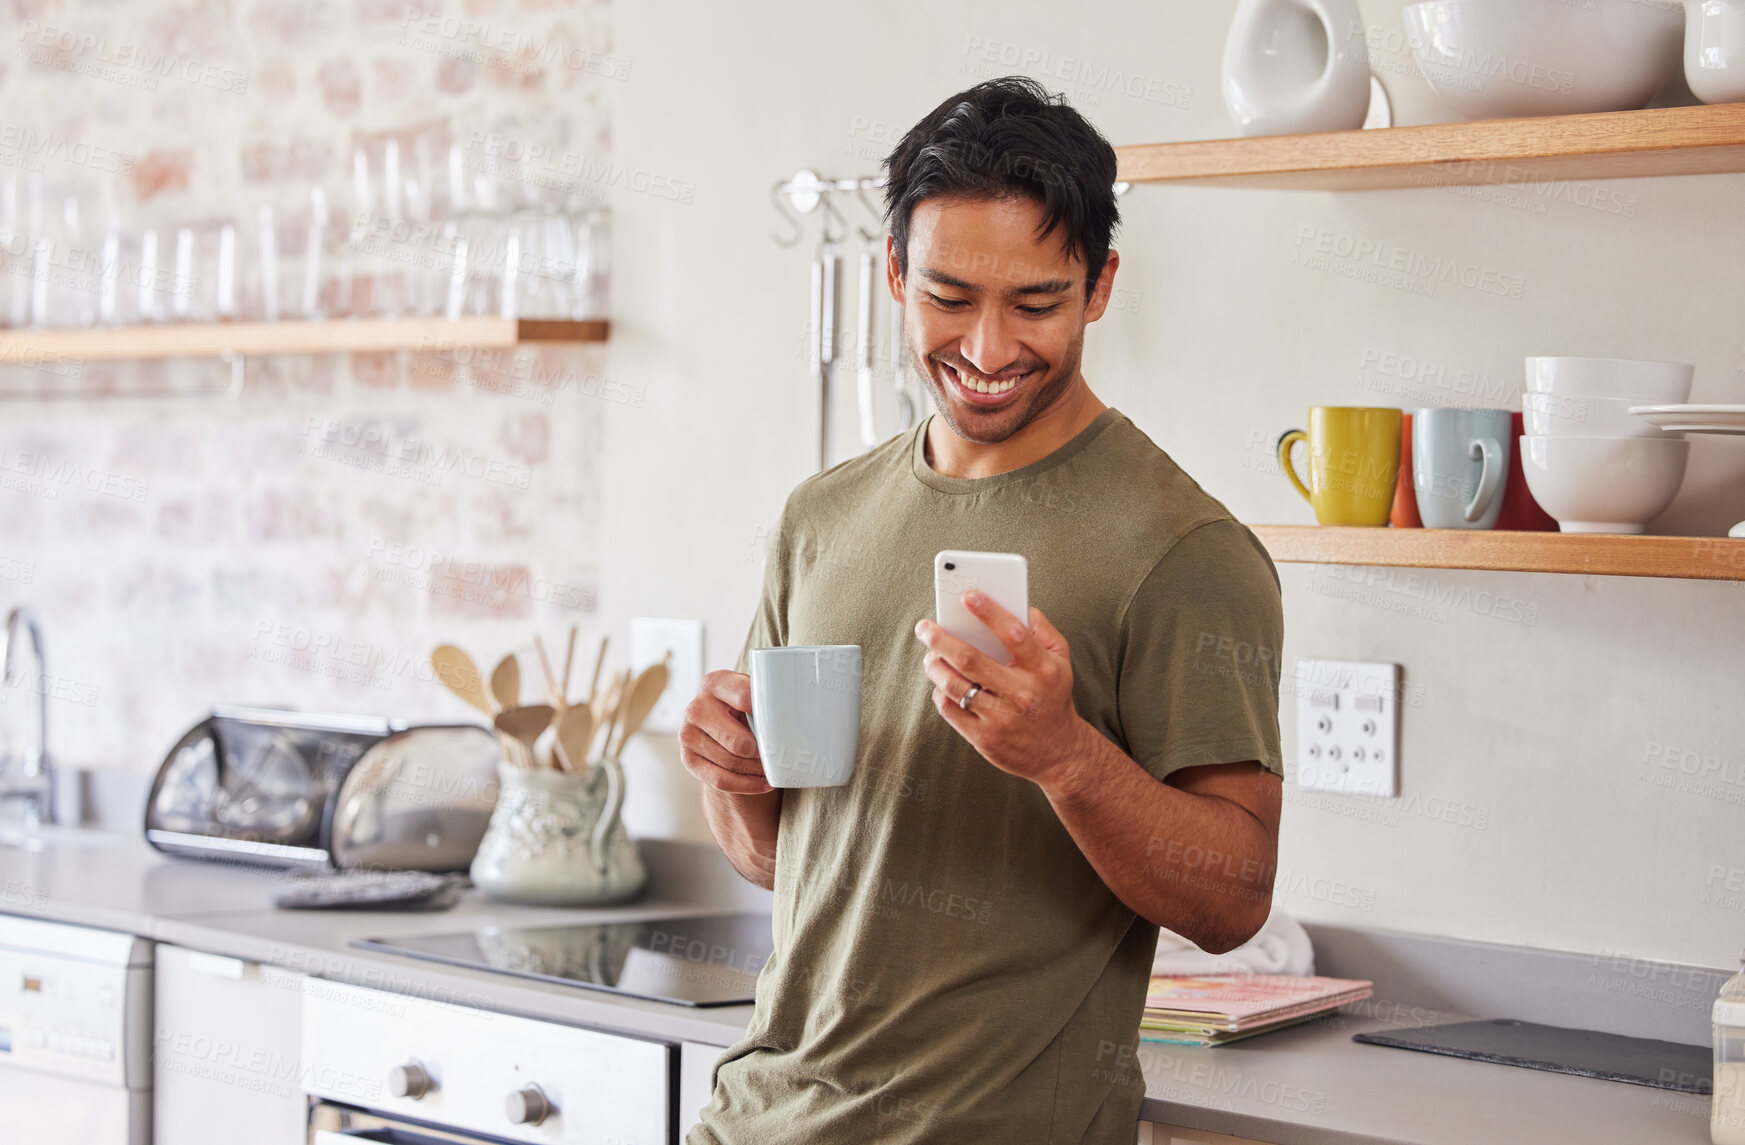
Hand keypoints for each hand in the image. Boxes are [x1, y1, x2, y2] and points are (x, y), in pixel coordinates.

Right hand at [678, 670, 773, 795]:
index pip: (744, 698)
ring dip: (757, 770)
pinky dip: (747, 784)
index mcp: (715, 684)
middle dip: (762, 753)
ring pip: (731, 762)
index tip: (784, 724)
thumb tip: (802, 708)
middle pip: (738, 741)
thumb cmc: (745, 710)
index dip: (766, 713)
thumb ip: (767, 698)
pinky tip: (764, 783)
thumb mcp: (753, 697)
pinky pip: (721, 780)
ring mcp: (688, 735)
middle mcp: (696, 708)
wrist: (722, 729)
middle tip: (779, 756)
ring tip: (773, 769)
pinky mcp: (688, 759)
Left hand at [914, 592, 1090, 790]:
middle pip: (971, 660)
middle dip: (941, 639)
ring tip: (931, 655)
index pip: (1014, 635)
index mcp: (1043, 670)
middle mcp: (1022, 694)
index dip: (989, 612)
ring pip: (954, 686)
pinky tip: (942, 682)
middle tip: (925, 627)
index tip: (967, 595)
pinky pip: (950, 710)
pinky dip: (940, 692)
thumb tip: (1019, 605)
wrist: (1059, 752)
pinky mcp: (984, 738)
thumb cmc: (1053, 697)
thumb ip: (1042, 630)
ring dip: (935, 666)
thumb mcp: (1061, 661)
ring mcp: (1001, 719)